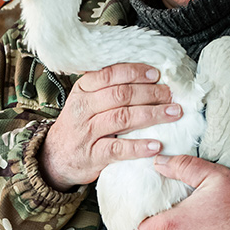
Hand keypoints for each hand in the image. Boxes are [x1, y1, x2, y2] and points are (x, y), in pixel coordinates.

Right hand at [39, 63, 180, 190]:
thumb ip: (108, 88)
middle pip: (121, 95)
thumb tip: (147, 77)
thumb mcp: (86, 100)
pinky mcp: (93, 155)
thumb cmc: (79, 125)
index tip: (156, 74)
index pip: (110, 75)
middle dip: (150, 93)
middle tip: (170, 94)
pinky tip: (156, 145)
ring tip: (173, 113)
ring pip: (122, 118)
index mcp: (83, 90)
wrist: (56, 157)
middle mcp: (84, 108)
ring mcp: (87, 132)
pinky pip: (118, 149)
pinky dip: (138, 147)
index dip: (135, 72)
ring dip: (152, 114)